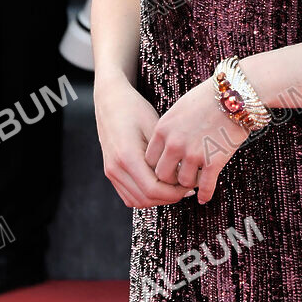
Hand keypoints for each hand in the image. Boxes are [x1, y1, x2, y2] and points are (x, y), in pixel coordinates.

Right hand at [95, 73, 195, 208]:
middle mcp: (115, 168)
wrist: (110, 100)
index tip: (191, 185)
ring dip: (158, 199)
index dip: (174, 193)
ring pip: (136, 201)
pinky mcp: (111, 172)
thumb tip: (185, 174)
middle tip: (188, 187)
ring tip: (176, 187)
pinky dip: (145, 196)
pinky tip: (161, 185)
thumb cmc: (135, 109)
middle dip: (169, 197)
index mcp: (127, 156)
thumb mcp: (155, 127)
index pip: (153, 189)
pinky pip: (129, 195)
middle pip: (146, 199)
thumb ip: (166, 153)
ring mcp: (111, 172)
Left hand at [144, 78, 248, 204]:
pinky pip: (205, 186)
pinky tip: (204, 197)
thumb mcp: (179, 109)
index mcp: (163, 129)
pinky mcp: (213, 161)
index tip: (167, 168)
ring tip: (196, 180)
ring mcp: (193, 154)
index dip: (157, 166)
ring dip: (189, 183)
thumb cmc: (207, 97)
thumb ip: (169, 129)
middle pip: (162, 175)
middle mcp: (174, 144)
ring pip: (183, 183)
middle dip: (170, 179)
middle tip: (179, 179)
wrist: (234, 93)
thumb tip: (165, 147)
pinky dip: (205, 194)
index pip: (149, 159)